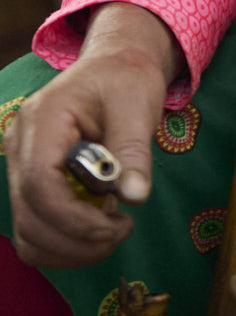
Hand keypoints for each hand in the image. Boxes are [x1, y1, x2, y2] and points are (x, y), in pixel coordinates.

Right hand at [7, 2, 183, 269]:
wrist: (113, 68)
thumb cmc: (125, 79)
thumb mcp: (137, 104)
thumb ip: (133, 149)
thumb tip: (134, 196)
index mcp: (43, 119)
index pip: (41, 184)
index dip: (75, 219)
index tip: (117, 226)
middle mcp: (20, 145)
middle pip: (30, 217)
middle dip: (78, 239)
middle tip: (122, 230)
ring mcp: (19, 166)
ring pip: (28, 234)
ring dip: (71, 247)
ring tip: (112, 227)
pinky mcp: (29, 183)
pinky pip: (36, 229)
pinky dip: (66, 242)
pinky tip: (97, 223)